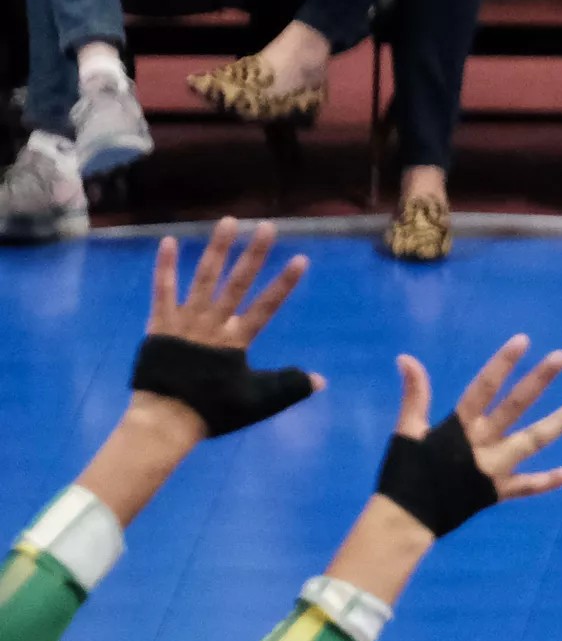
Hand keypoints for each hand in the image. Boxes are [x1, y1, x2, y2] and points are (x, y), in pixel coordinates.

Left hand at [130, 218, 321, 438]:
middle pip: (237, 283)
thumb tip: (321, 380)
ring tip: (228, 221)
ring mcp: (185, 320)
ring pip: (204, 278)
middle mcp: (213, 323)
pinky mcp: (161, 323)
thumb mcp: (258, 402)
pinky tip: (168, 241)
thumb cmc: (213, 410)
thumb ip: (289, 387)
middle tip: (266, 226)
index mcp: (237, 341)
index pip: (267, 306)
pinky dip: (166, 266)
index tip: (301, 259)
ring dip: (217, 248)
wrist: (166, 419)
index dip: (284, 283)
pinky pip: (162, 290)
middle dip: (254, 254)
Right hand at [380, 336, 561, 535]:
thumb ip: (415, 394)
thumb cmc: (405, 472)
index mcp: (459, 426)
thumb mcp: (407, 430)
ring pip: (532, 442)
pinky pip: (528, 487)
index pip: (484, 387)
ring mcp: (494, 468)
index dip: (502, 363)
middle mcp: (482, 444)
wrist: (406, 520)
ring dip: (559, 423)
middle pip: (515, 406)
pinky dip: (549, 481)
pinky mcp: (499, 492)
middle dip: (539, 380)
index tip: (523, 341)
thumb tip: (406, 358)